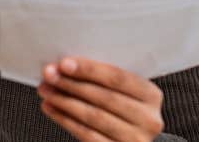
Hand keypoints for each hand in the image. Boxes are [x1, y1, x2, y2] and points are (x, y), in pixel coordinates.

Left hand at [38, 57, 164, 141]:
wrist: (130, 139)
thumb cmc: (122, 107)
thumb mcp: (123, 91)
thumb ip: (103, 79)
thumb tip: (65, 66)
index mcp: (151, 95)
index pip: (118, 78)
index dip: (90, 70)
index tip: (64, 63)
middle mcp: (148, 119)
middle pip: (104, 97)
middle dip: (72, 84)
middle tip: (49, 75)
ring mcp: (135, 139)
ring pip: (93, 116)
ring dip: (64, 101)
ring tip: (46, 90)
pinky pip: (87, 135)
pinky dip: (65, 120)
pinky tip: (51, 108)